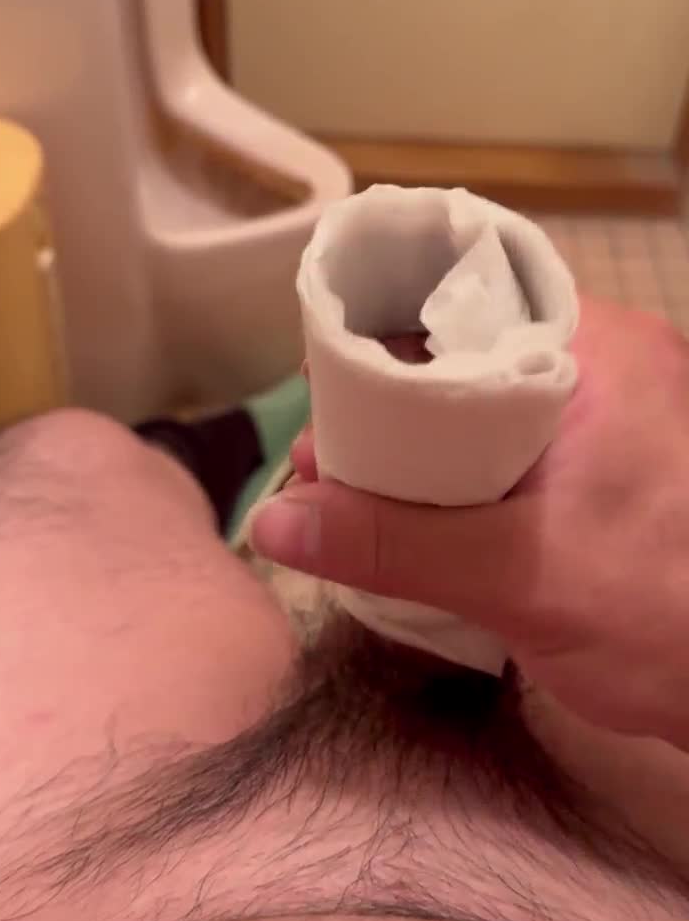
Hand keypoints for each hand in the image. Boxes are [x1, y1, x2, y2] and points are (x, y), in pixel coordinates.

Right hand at [250, 299, 688, 750]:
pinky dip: (457, 482)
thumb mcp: (514, 575)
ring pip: (486, 412)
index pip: (472, 301)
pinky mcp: (606, 477)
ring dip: (418, 452)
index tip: (322, 386)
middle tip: (321, 460)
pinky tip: (406, 519)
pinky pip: (510, 455)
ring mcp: (612, 424)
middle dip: (388, 407)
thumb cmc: (662, 619)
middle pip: (470, 359)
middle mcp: (608, 368)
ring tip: (345, 495)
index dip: (386, 333)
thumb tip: (270, 523)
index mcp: (601, 351)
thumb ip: (390, 546)